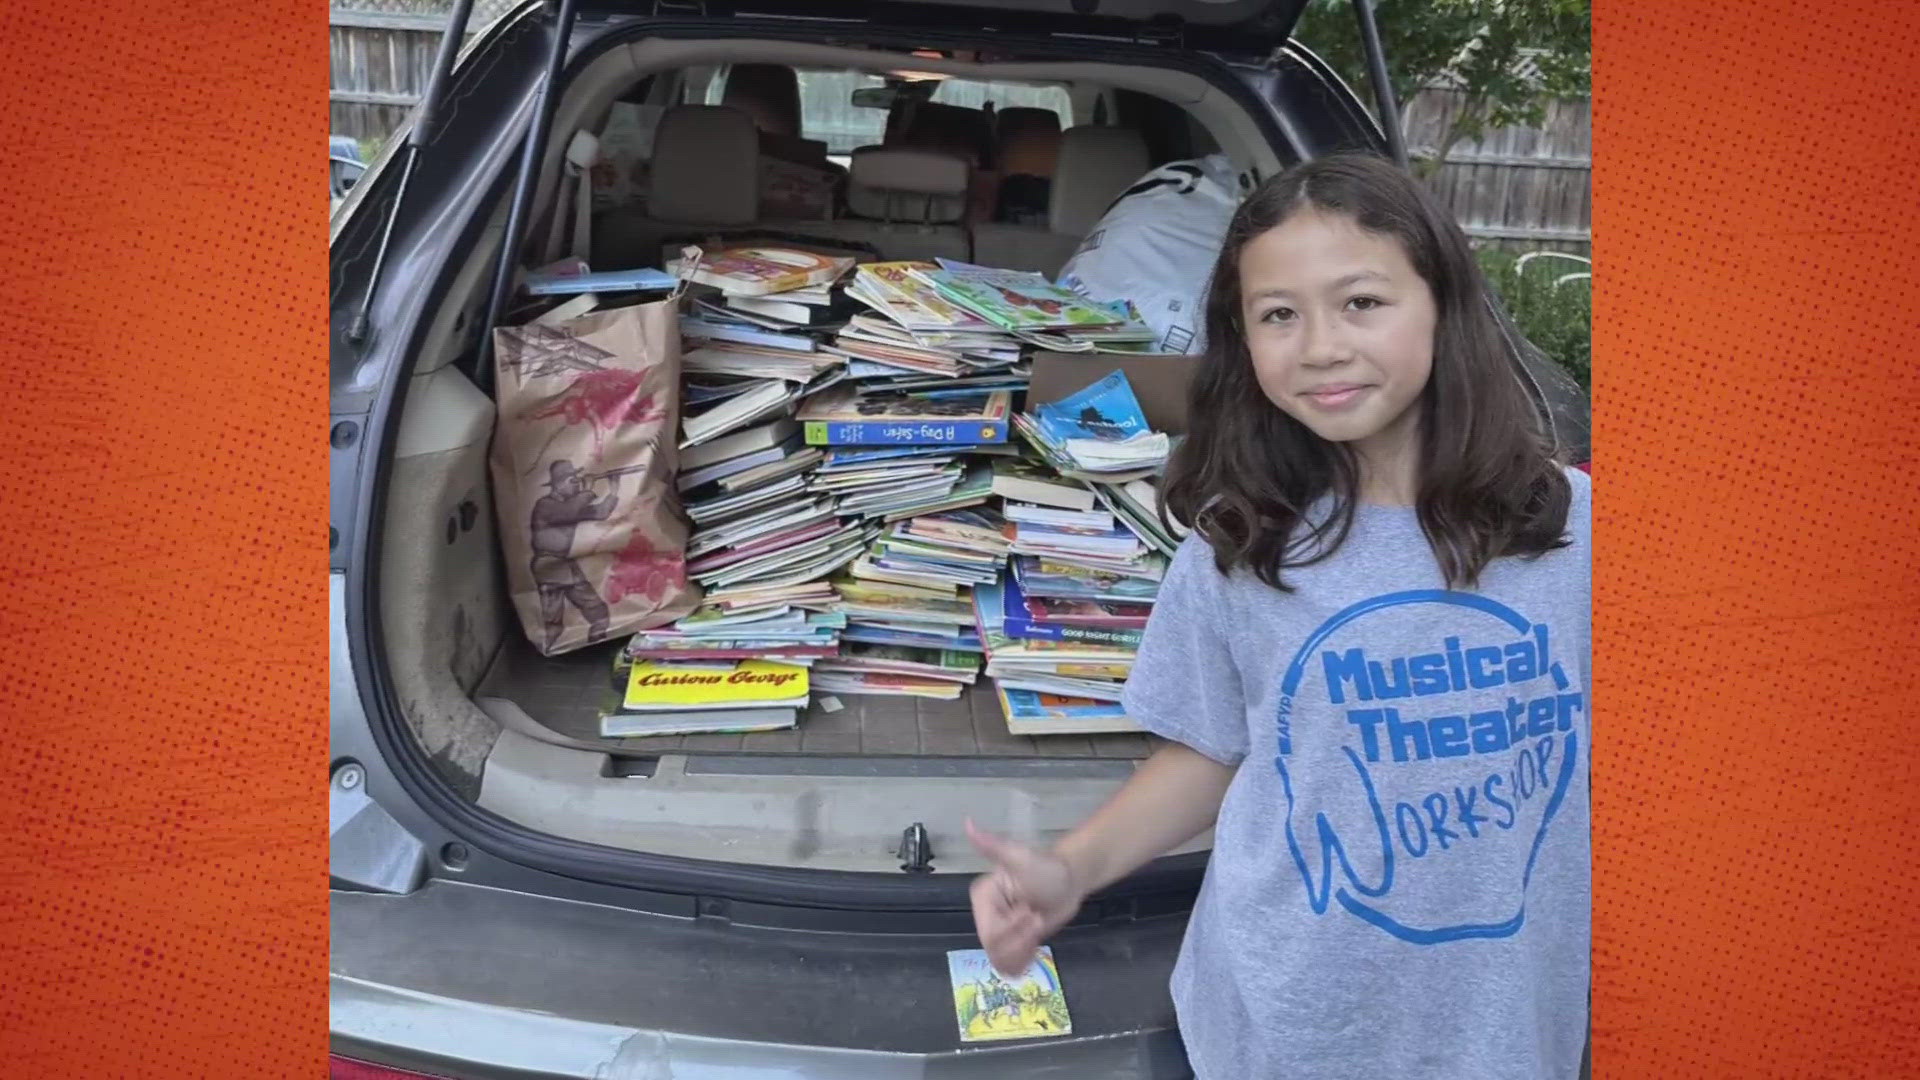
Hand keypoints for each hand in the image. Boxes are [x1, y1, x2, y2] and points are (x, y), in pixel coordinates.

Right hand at [966, 819, 1083, 977]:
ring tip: (1037, 927)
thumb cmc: (1047, 867)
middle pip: (995, 948)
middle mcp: (986, 916)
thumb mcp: (1021, 858)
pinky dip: (1021, 962)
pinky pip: (1008, 964)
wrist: (1069, 880)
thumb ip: (993, 846)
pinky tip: (1034, 948)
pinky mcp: (1012, 942)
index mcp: (983, 898)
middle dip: (1021, 939)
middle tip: (1038, 919)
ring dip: (1023, 951)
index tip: (1032, 913)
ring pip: (1000, 960)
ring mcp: (998, 931)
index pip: (990, 931)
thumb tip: (968, 822)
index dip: (1013, 929)